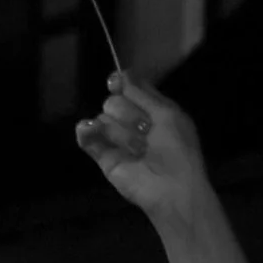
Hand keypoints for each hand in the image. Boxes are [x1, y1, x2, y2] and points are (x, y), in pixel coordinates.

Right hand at [76, 72, 214, 226]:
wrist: (170, 187)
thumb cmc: (177, 149)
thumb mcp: (167, 113)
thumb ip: (142, 93)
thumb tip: (120, 74)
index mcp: (152, 109)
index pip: (129, 87)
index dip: (121, 83)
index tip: (115, 83)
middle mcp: (133, 122)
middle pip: (114, 102)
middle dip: (127, 113)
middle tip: (144, 131)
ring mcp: (116, 140)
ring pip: (103, 119)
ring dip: (120, 131)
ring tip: (136, 149)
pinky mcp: (103, 158)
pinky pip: (87, 137)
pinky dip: (86, 132)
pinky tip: (88, 130)